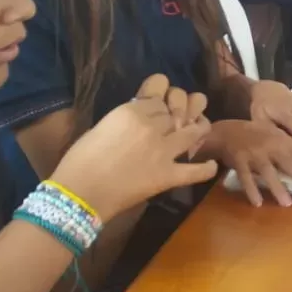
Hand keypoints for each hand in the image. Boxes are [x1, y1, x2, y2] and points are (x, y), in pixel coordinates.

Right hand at [50, 76, 218, 217]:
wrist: (79, 194)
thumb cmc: (79, 160)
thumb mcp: (100, 127)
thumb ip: (124, 119)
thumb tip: (139, 117)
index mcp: (132, 112)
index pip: (158, 98)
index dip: (160, 104)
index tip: (158, 108)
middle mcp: (152, 127)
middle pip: (176, 114)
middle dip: (176, 116)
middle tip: (174, 122)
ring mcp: (163, 151)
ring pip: (194, 131)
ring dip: (199, 128)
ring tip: (200, 129)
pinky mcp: (168, 175)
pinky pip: (196, 171)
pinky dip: (207, 168)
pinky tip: (212, 164)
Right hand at [200, 120, 291, 206]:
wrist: (226, 132)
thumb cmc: (254, 133)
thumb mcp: (274, 133)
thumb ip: (289, 144)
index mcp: (281, 140)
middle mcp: (270, 148)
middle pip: (287, 162)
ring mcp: (254, 156)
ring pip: (268, 173)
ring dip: (277, 188)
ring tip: (287, 203)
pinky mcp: (240, 164)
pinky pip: (246, 180)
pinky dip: (251, 191)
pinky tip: (258, 203)